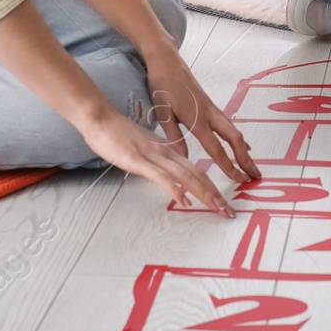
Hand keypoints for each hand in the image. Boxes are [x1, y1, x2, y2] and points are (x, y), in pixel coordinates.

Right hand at [80, 109, 237, 217]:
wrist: (101, 119)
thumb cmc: (118, 134)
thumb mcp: (143, 147)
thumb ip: (157, 159)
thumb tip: (167, 173)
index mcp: (169, 151)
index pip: (196, 170)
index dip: (211, 187)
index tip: (222, 202)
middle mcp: (166, 154)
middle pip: (197, 175)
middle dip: (215, 194)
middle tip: (229, 211)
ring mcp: (154, 157)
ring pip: (185, 176)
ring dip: (203, 193)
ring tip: (217, 208)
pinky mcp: (139, 161)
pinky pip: (161, 177)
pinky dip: (175, 189)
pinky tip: (184, 201)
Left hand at [142, 50, 262, 187]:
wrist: (166, 59)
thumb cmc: (162, 84)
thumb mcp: (162, 111)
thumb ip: (173, 136)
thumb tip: (182, 159)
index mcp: (196, 119)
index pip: (216, 148)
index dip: (228, 165)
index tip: (238, 179)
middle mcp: (209, 114)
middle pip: (234, 139)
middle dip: (246, 159)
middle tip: (254, 176)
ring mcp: (212, 108)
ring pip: (235, 131)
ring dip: (244, 150)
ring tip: (252, 166)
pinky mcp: (211, 105)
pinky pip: (229, 124)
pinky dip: (238, 138)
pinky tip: (242, 145)